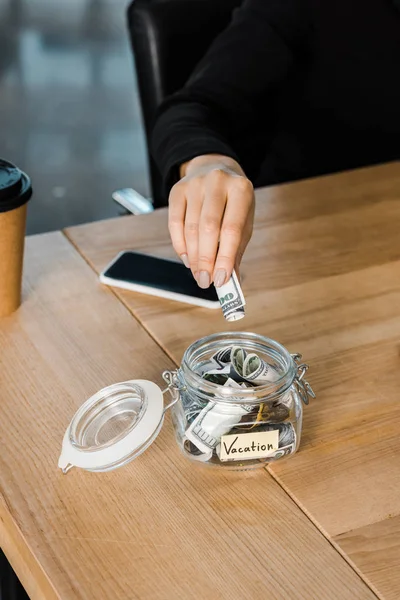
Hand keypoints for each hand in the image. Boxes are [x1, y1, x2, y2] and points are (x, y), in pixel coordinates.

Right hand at [168, 154, 254, 287]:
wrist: (214, 168)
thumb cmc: (232, 202)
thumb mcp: (244, 221)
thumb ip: (236, 249)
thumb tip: (230, 280)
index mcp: (241, 189)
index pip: (231, 229)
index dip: (225, 257)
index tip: (221, 279)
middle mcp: (217, 182)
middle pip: (208, 229)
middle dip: (206, 260)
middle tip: (205, 280)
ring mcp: (195, 184)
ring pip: (190, 228)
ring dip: (193, 257)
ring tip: (197, 273)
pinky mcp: (177, 190)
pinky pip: (175, 223)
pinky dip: (180, 245)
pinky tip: (187, 258)